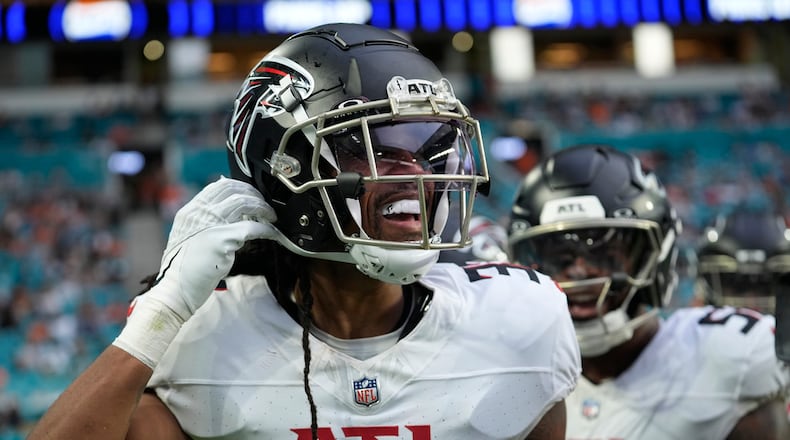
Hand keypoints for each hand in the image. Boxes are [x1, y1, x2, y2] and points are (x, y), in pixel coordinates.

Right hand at [113, 176, 276, 368]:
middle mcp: (199, 213)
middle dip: (255, 195)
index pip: (219, 185)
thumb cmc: (184, 269)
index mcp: (191, 211)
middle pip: (234, 190)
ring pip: (245, 204)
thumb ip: (205, 223)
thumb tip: (229, 213)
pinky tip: (272, 233)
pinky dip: (266, 229)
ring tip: (271, 218)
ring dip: (263, 209)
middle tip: (265, 206)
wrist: (176, 290)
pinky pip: (252, 228)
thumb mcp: (189, 237)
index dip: (241, 187)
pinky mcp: (222, 240)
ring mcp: (210, 225)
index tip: (252, 195)